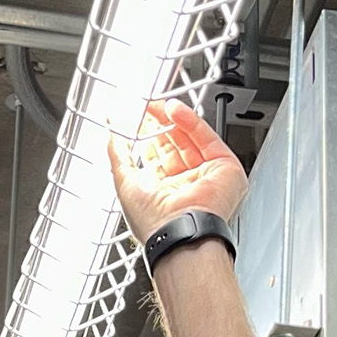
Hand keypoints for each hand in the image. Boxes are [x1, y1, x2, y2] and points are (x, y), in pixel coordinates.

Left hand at [108, 98, 247, 245]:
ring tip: (157, 105)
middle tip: (146, 106)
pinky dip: (190, 120)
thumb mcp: (124, 181)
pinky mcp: (225, 167)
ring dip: (172, 119)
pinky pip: (206, 137)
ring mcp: (206, 176)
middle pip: (174, 144)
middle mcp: (186, 185)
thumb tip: (112, 132)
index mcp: (164, 193)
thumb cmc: (153, 222)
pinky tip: (173, 110)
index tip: (135, 118)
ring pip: (190, 137)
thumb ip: (117, 153)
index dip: (145, 135)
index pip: (156, 156)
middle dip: (159, 123)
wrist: (179, 231)